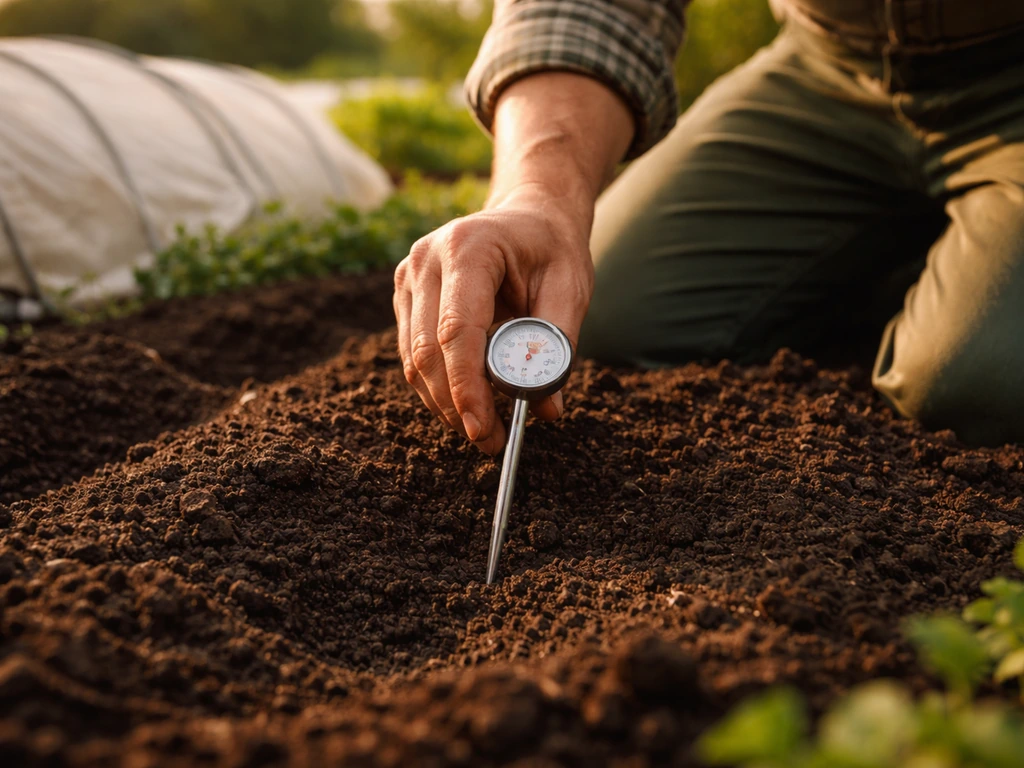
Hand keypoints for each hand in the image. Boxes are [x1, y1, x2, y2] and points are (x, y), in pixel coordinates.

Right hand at [393, 188, 592, 454]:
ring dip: (445, 403)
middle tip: (492, 442)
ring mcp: (408, 276)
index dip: (466, 387)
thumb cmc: (551, 248)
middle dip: (457, 405)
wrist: (528, 215)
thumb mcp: (570, 288)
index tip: (483, 429)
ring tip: (485, 429)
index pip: (456, 330)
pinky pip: (413, 353)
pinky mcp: (405, 294)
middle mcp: (425, 259)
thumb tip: (544, 409)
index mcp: (468, 247)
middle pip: (427, 351)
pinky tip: (468, 402)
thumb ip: (556, 345)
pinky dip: (438, 385)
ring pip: (413, 359)